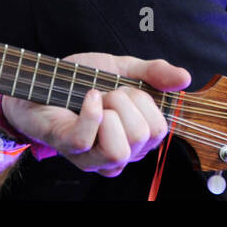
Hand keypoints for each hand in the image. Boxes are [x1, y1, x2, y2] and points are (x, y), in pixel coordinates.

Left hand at [1, 53, 189, 176]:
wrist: (40, 79)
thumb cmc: (80, 80)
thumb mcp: (123, 69)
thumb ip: (154, 74)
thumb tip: (185, 78)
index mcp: (135, 139)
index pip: (160, 130)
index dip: (145, 101)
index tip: (125, 89)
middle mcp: (118, 154)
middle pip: (143, 136)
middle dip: (126, 101)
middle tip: (107, 93)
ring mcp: (92, 157)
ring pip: (121, 147)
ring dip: (109, 111)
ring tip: (95, 100)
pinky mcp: (69, 148)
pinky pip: (88, 139)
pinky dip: (91, 110)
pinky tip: (88, 98)